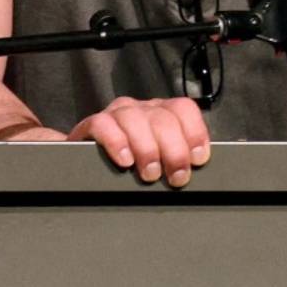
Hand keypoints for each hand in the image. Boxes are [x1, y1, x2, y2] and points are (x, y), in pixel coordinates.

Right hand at [66, 96, 210, 186]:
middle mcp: (142, 108)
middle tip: (176, 178)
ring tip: (150, 174)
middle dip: (174, 150)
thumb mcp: (159, 158)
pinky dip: (116, 142)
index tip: (198, 160)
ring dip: (147, 148)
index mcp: (163, 112)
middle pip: (163, 119)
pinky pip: (103, 125)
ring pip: (135, 119)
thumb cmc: (132, 163)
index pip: (184, 109)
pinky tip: (124, 161)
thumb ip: (175, 158)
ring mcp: (117, 113)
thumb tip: (192, 173)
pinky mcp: (93, 123)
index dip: (195, 133)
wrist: (87, 162)